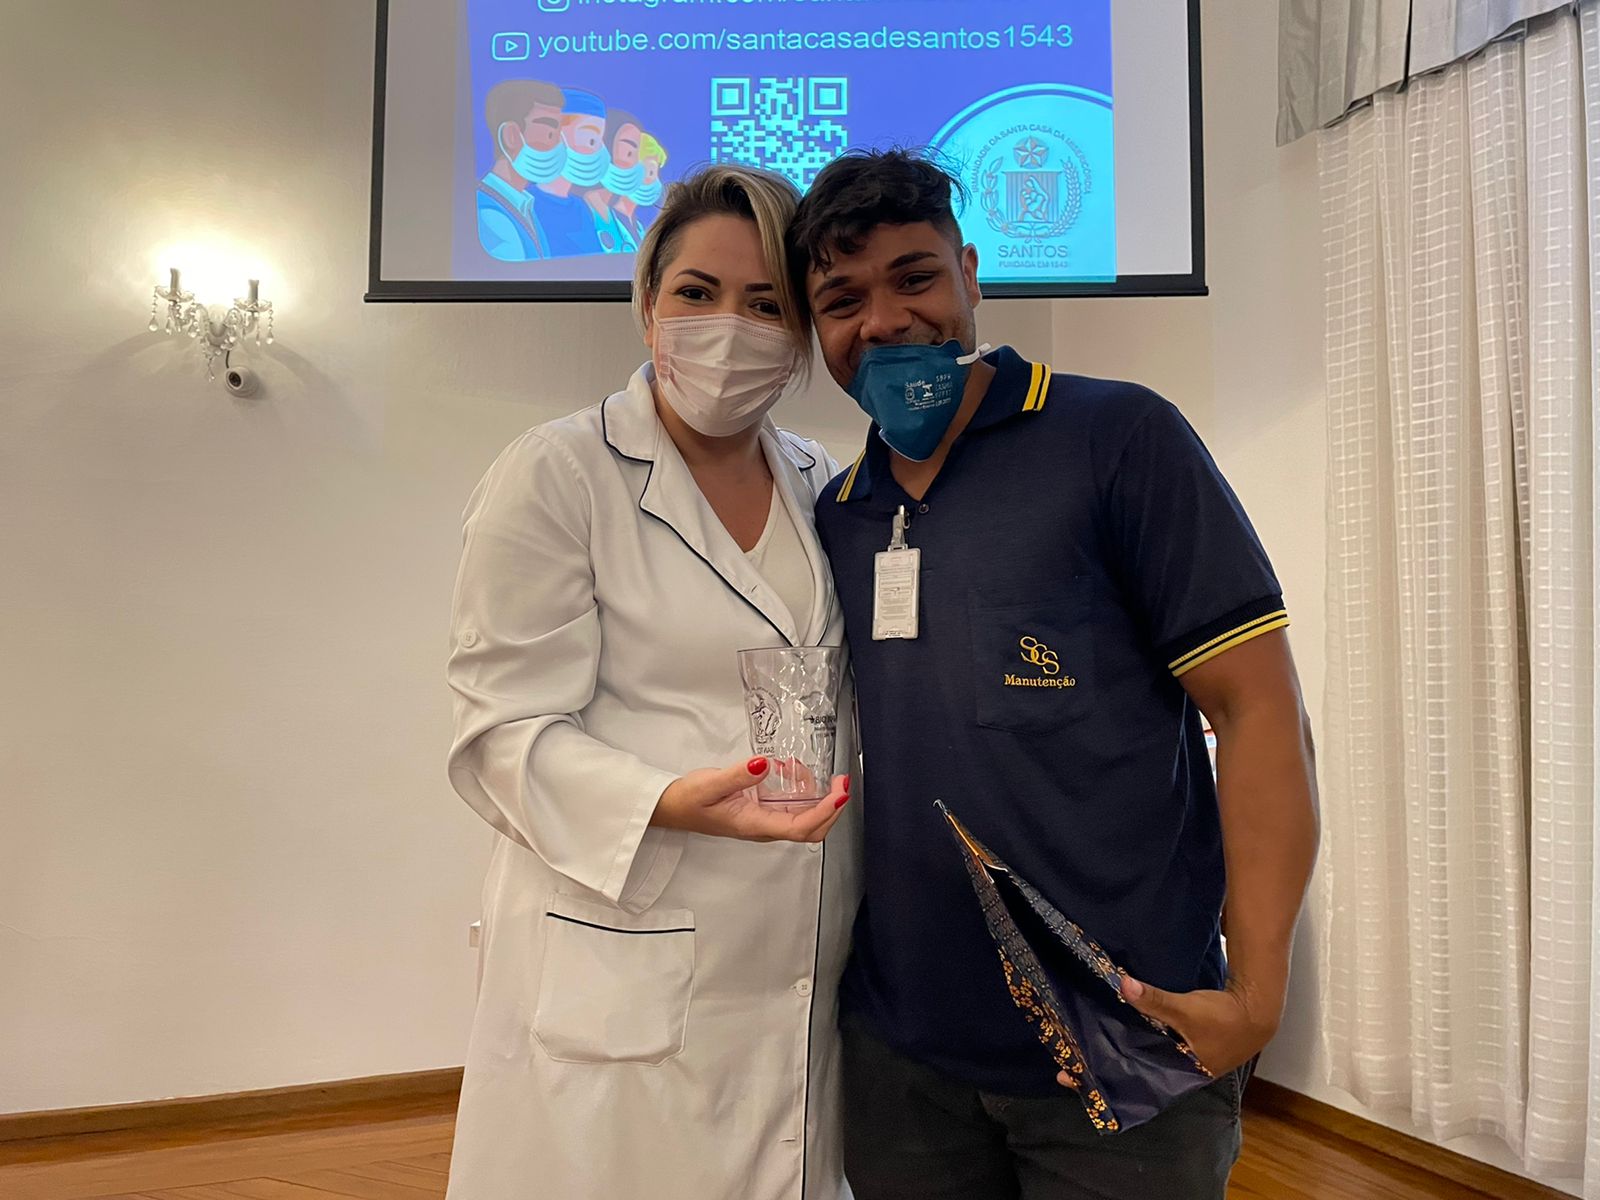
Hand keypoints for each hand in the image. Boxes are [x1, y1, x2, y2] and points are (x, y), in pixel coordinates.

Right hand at [653, 757, 849, 843]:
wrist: (671, 808)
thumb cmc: (688, 800)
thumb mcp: (710, 783)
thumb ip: (738, 775)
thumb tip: (764, 764)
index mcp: (755, 825)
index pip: (801, 827)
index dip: (826, 813)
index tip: (840, 794)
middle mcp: (765, 826)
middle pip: (811, 829)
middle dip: (832, 808)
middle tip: (841, 782)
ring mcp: (765, 820)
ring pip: (804, 817)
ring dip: (816, 796)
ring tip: (802, 767)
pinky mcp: (761, 810)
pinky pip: (790, 805)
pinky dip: (799, 788)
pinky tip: (789, 770)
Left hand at [1054, 975, 1278, 1085]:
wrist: (1255, 1012)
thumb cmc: (1222, 1019)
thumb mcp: (1187, 1010)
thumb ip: (1154, 1000)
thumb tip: (1120, 984)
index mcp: (1173, 1076)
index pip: (1129, 1086)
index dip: (1101, 1082)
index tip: (1069, 1077)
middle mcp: (1170, 1073)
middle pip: (1128, 1075)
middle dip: (1098, 1069)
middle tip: (1063, 1062)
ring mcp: (1172, 1060)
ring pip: (1134, 1060)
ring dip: (1110, 1054)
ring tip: (1077, 1047)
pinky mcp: (1174, 1044)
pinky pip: (1143, 1046)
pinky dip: (1125, 1040)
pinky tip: (1106, 1032)